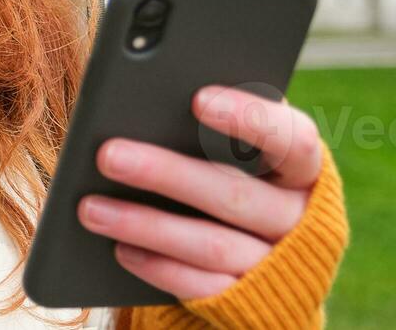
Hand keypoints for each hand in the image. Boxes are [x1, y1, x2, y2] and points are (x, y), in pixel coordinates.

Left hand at [76, 85, 329, 299]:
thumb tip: (146, 96)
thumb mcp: (238, 151)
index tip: (197, 98)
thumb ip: (210, 127)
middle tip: (108, 155)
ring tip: (91, 208)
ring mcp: (275, 264)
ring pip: (212, 245)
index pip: (293, 139)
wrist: (268, 263)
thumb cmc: (238, 176)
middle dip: (168, 174)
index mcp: (304, 168)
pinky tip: (120, 248)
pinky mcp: (248, 301)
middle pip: (235, 196)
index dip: (251, 119)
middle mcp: (298, 217)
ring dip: (147, 225)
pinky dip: (159, 266)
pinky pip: (202, 287)